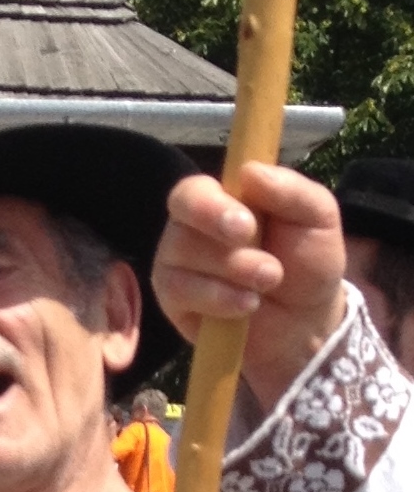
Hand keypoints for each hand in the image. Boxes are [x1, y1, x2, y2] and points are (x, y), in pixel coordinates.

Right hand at [153, 163, 348, 414]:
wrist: (306, 320)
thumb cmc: (308, 261)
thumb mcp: (318, 218)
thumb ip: (291, 190)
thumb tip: (249, 171)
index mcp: (223, 198)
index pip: (195, 190)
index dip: (212, 206)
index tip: (246, 225)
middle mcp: (191, 227)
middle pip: (182, 218)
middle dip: (223, 243)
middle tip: (267, 267)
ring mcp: (177, 263)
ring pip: (183, 257)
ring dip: (234, 273)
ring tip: (269, 283)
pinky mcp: (173, 300)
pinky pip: (179, 292)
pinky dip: (218, 299)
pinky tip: (247, 305)